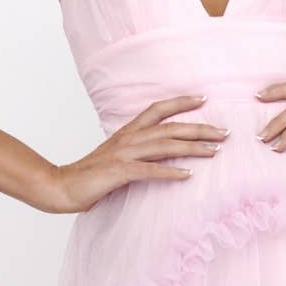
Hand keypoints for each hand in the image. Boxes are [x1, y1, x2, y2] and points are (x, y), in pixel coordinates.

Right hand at [37, 95, 227, 213]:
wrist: (61, 187)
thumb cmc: (90, 176)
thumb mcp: (117, 159)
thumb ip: (137, 153)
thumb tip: (160, 154)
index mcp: (127, 132)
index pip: (157, 109)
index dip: (181, 102)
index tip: (204, 99)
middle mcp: (128, 139)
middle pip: (169, 127)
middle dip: (199, 129)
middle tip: (225, 132)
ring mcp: (123, 154)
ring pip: (164, 146)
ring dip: (192, 148)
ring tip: (214, 151)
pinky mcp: (119, 172)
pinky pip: (150, 171)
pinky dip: (170, 172)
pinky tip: (188, 176)